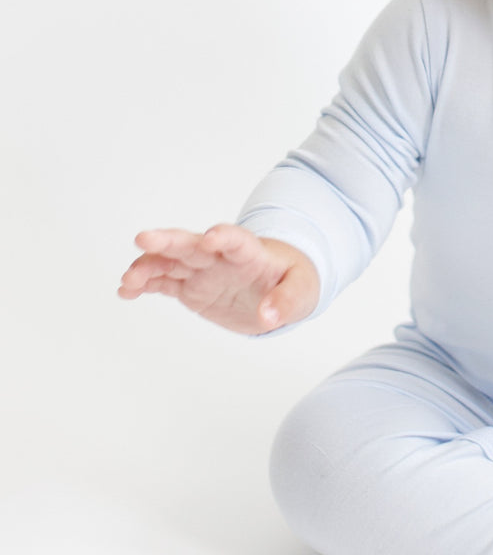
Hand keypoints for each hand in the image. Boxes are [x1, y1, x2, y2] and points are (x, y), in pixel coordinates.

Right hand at [118, 224, 318, 334]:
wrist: (281, 285)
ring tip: (128, 280)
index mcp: (251, 252)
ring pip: (170, 263)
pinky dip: (145, 285)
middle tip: (144, 238)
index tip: (208, 238)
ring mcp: (203, 271)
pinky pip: (164, 283)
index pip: (236, 240)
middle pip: (192, 245)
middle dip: (169, 241)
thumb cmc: (294, 280)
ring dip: (148, 266)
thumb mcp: (303, 290)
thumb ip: (287, 301)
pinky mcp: (191, 288)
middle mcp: (220, 258)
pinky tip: (126, 291)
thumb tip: (269, 317)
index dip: (223, 237)